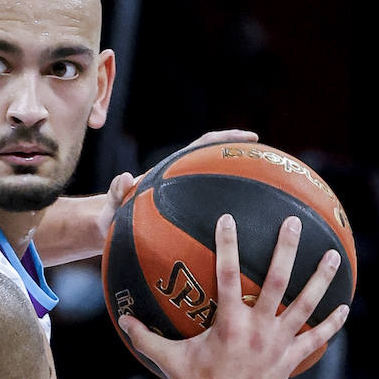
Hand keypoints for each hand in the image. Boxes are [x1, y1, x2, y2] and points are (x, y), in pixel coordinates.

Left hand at [96, 130, 257, 248]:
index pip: (201, 147)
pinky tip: (243, 241)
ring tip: (268, 200)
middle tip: (272, 166)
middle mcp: (180, 185)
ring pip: (216, 192)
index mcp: (169, 174)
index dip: (225, 140)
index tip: (250, 137)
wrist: (106, 234)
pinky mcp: (183, 221)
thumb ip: (116, 194)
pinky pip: (208, 218)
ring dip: (239, 191)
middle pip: (216, 165)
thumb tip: (125, 177)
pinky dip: (225, 224)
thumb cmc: (108, 220)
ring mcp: (183, 203)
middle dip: (242, 162)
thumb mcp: (110, 210)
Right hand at [119, 214, 348, 378]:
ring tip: (331, 255)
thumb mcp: (168, 361)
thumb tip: (121, 320)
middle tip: (292, 223)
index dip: (226, 243)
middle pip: (276, 280)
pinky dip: (331, 324)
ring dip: (319, 278)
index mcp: (228, 323)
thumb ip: (146, 338)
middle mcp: (257, 328)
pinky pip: (316, 339)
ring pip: (305, 304)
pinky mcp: (289, 361)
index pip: (225, 274)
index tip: (228, 218)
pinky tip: (344, 308)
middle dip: (285, 248)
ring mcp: (277, 344)